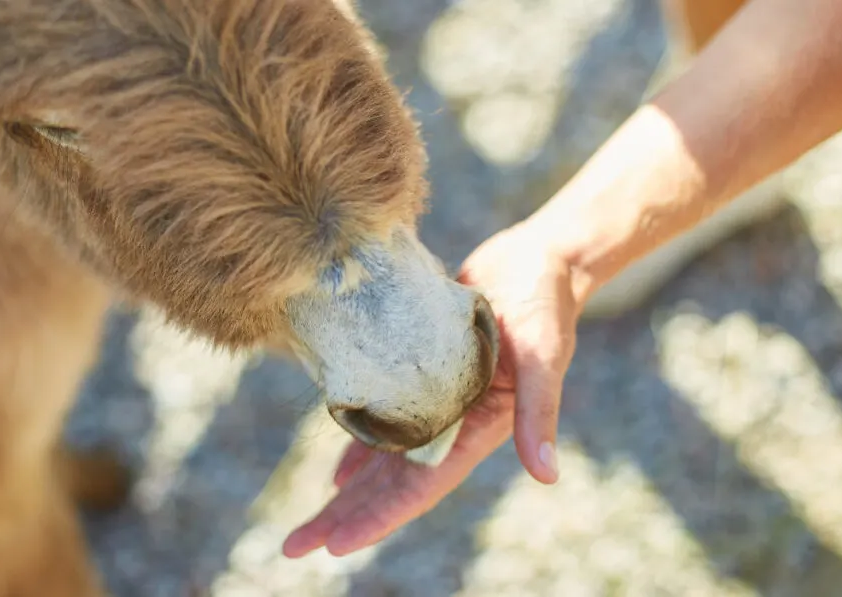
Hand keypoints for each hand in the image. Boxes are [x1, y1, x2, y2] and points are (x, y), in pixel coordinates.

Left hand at [282, 219, 584, 557]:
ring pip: (383, 459)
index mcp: (478, 431)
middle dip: (345, 517)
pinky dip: (360, 448)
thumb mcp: (543, 354)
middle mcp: (453, 425)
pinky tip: (337, 474)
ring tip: (307, 524)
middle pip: (390, 485)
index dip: (379, 518)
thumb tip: (547, 475)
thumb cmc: (545, 304)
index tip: (335, 545)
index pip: (421, 488)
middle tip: (294, 546)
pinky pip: (385, 421)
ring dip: (347, 493)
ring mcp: (436, 404)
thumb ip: (538, 413)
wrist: (538, 262)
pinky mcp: (423, 375)